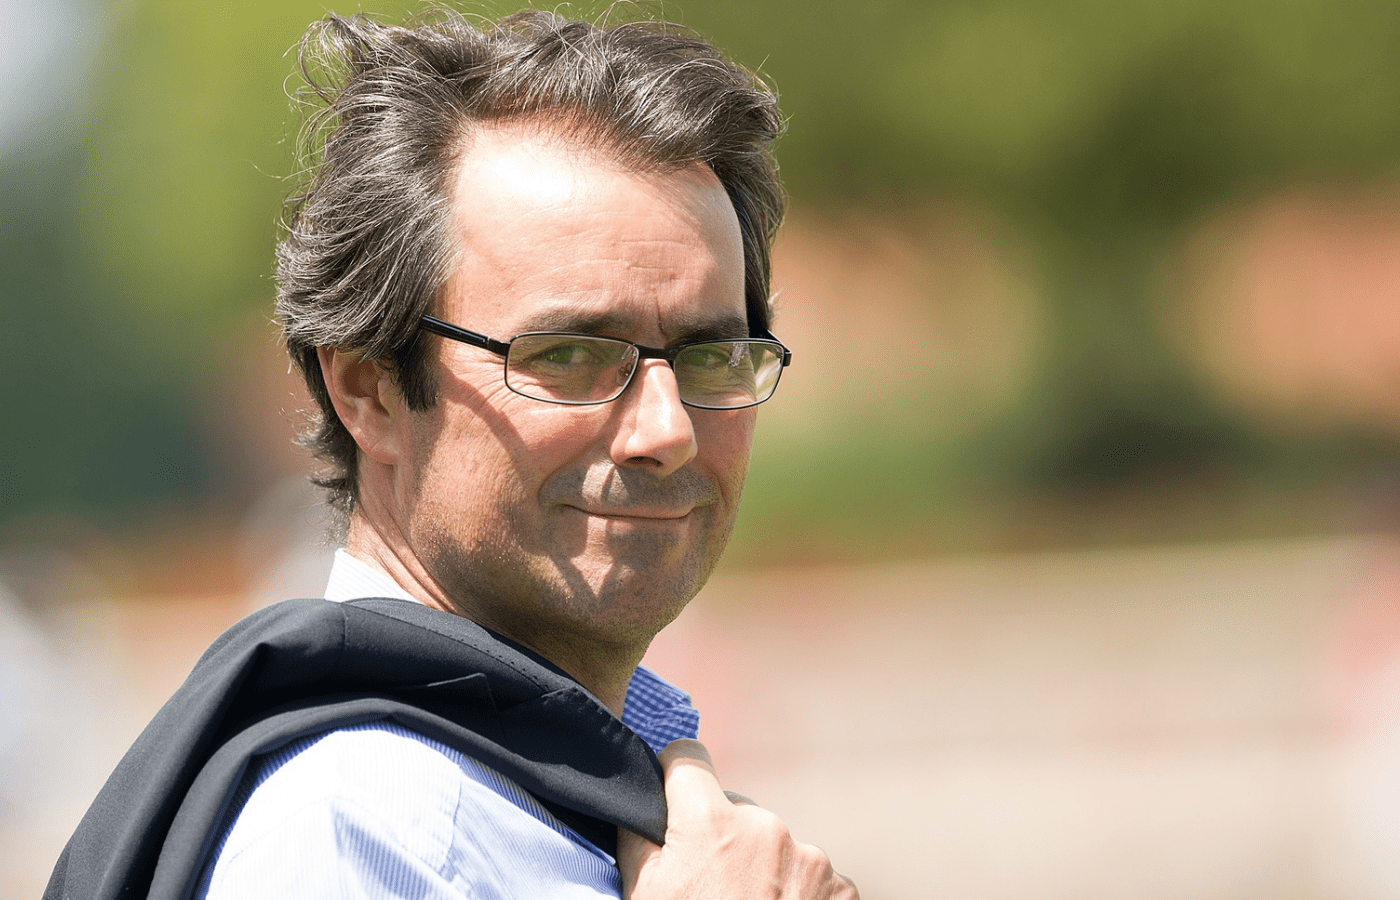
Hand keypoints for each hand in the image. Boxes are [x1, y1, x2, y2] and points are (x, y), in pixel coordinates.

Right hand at [618, 739, 857, 898]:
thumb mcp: (643, 894)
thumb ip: (639, 839)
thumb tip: (637, 804)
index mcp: (712, 824)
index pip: (687, 757)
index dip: (674, 774)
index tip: (671, 796)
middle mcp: (766, 829)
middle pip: (734, 809)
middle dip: (721, 838)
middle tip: (709, 887)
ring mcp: (810, 859)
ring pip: (774, 844)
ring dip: (760, 868)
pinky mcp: (841, 888)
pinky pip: (809, 873)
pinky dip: (794, 893)